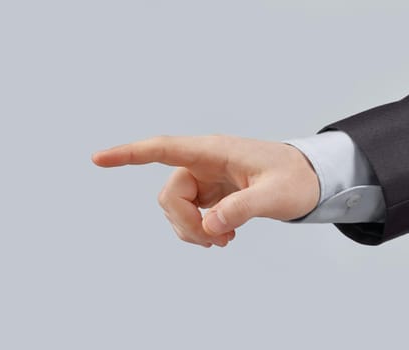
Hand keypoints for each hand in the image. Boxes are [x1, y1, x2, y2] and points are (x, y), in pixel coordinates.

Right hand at [92, 135, 319, 247]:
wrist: (310, 178)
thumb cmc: (297, 178)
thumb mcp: (276, 195)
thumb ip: (242, 209)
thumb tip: (209, 227)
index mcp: (215, 151)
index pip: (164, 148)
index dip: (129, 154)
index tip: (98, 158)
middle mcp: (205, 162)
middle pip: (170, 194)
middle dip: (185, 224)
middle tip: (215, 242)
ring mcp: (206, 177)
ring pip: (177, 208)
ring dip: (192, 230)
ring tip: (223, 241)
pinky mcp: (212, 191)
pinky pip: (190, 214)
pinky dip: (199, 230)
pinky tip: (222, 237)